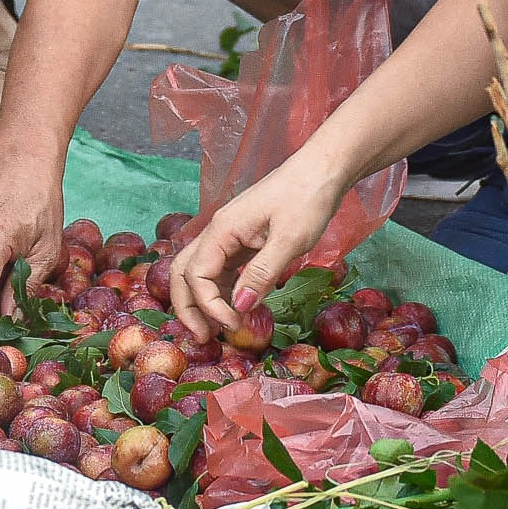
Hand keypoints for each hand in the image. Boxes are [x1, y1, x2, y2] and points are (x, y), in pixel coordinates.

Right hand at [168, 156, 349, 343]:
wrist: (323, 170)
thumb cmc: (308, 198)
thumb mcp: (289, 239)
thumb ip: (262, 274)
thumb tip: (239, 308)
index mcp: (222, 229)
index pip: (196, 275)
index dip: (209, 305)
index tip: (234, 324)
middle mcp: (218, 233)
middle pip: (183, 273)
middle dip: (188, 307)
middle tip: (204, 338)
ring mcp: (230, 237)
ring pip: (201, 274)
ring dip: (204, 303)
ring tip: (218, 331)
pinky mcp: (244, 241)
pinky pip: (224, 271)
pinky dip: (225, 293)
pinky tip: (239, 310)